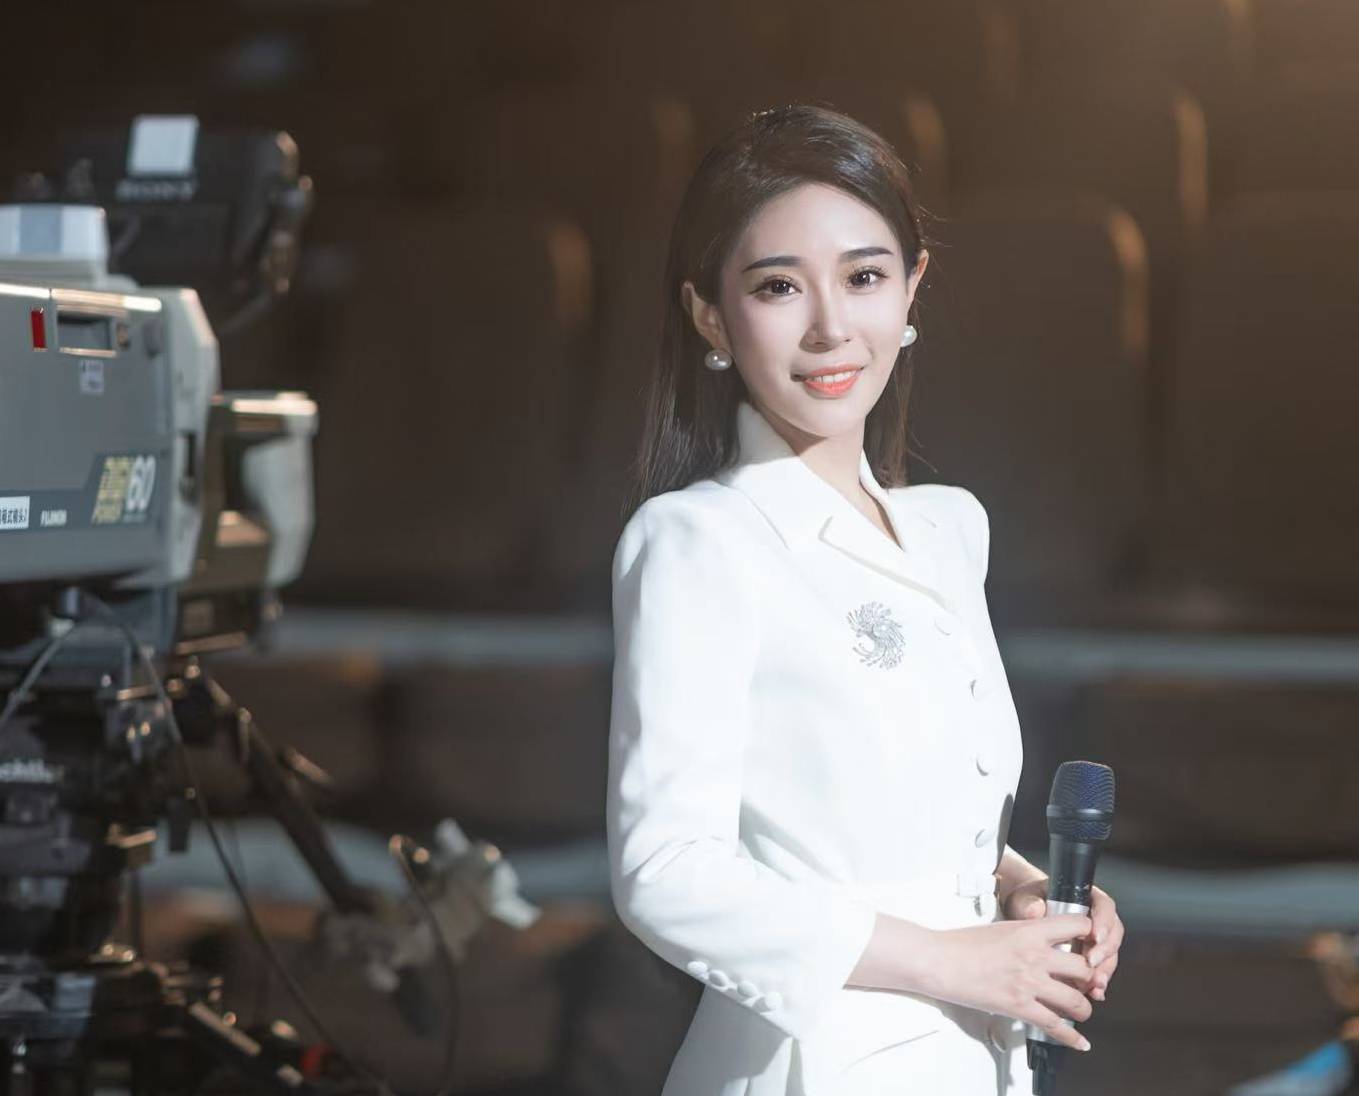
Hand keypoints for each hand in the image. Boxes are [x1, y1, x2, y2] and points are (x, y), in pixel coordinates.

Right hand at [917, 914, 1098, 1051]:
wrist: (940, 961)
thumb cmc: (962, 943)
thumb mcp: (1002, 927)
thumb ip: (1029, 934)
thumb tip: (1046, 943)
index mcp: (1030, 931)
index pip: (1078, 926)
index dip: (1089, 934)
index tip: (1091, 942)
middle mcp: (1035, 956)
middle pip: (1084, 968)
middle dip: (1089, 978)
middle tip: (1086, 982)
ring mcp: (1029, 983)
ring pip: (1076, 1000)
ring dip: (1084, 1008)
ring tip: (1080, 1009)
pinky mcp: (1019, 1007)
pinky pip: (1055, 1026)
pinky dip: (1072, 1037)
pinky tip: (1079, 1041)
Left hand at [1001, 879, 1122, 1001]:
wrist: (1024, 917)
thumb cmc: (1027, 903)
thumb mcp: (1025, 899)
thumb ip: (1029, 903)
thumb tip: (1035, 910)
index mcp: (1086, 898)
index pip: (1105, 906)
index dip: (1104, 921)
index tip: (1095, 936)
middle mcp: (1096, 919)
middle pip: (1113, 934)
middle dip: (1106, 952)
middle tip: (1092, 964)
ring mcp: (1095, 940)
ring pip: (1110, 956)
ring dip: (1104, 971)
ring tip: (1094, 985)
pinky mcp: (1090, 958)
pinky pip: (1100, 971)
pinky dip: (1096, 983)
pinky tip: (1091, 993)